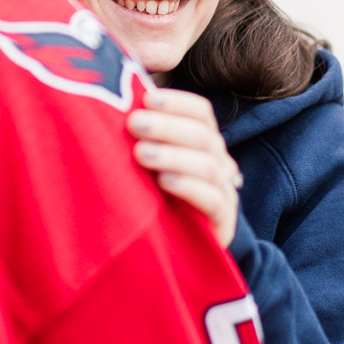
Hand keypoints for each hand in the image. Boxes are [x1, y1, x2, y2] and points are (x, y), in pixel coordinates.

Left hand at [126, 87, 242, 248]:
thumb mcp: (149, 161)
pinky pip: (212, 199)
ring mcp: (223, 191)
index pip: (200, 112)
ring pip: (207, 165)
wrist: (181, 251)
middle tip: (133, 123)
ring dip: (173, 155)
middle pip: (202, 135)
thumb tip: (120, 92)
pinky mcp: (223, 220)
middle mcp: (217, 161)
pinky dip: (189, 186)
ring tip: (141, 153)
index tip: (146, 99)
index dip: (176, 103)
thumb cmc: (157, 197)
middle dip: (167, 126)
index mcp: (202, 142)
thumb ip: (141, 130)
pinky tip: (164, 181)